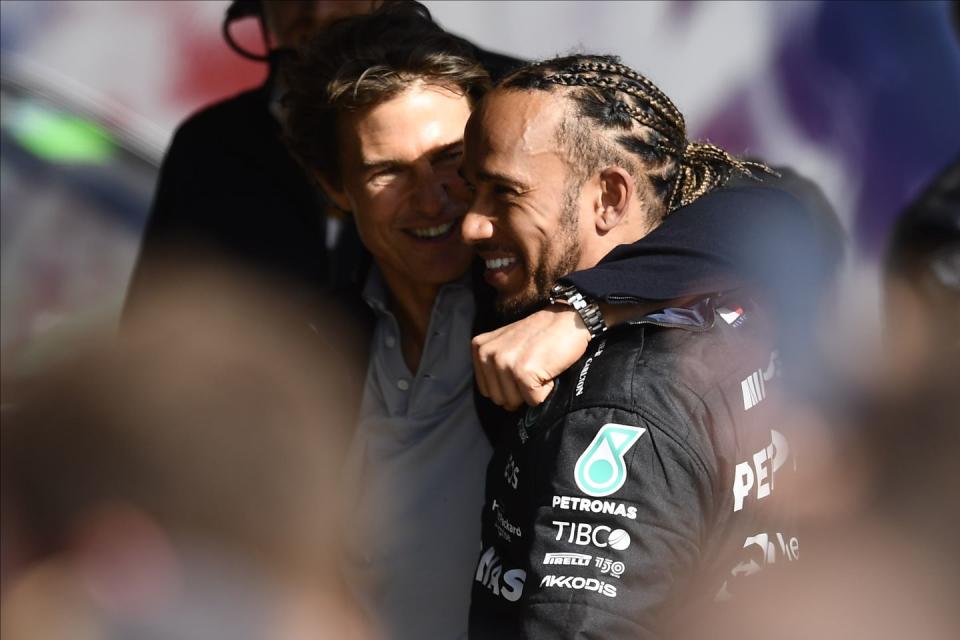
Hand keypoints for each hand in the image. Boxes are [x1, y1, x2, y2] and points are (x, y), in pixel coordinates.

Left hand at [472, 305, 591, 409]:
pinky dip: (546, 390)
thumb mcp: (506, 342)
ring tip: (540, 367)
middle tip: (533, 368)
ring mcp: (504, 362)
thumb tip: (497, 398)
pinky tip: (548, 369)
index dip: (507, 387)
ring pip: (514, 402)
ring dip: (533, 391)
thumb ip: (494, 363)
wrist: (568, 319)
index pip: (486, 390)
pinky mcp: (523, 372)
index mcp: (480, 347)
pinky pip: (533, 400)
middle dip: (519, 392)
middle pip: (499, 398)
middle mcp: (487, 354)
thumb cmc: (542, 333)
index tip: (522, 367)